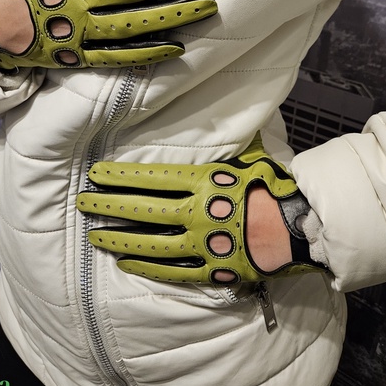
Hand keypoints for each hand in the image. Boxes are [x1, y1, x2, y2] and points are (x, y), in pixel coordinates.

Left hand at [77, 135, 325, 283]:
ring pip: (150, 242)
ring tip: (95, 236)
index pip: (152, 177)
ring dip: (119, 239)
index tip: (96, 174)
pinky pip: (172, 271)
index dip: (121, 177)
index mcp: (204, 182)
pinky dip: (147, 267)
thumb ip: (232, 142)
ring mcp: (201, 243)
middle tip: (83, 203)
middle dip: (108, 206)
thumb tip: (232, 114)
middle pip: (143, 209)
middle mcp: (196, 212)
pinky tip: (126, 263)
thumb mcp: (252, 158)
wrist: (302, 228)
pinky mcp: (210, 269)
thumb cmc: (276, 189)